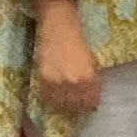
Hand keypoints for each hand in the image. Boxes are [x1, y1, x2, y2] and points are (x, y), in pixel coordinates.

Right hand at [32, 0, 100, 120]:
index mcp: (89, 79)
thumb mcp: (92, 63)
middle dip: (78, 104)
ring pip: (61, 105)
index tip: (88, 101)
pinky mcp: (43, 79)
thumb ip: (93, 82)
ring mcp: (57, 83)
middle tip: (76, 98)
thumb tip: (92, 100)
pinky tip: (54, 92)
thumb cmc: (79, 44)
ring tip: (65, 96)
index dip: (90, 103)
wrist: (59, 29)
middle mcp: (74, 84)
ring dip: (64, 103)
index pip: (91, 103)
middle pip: (76, 107)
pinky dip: (51, 98)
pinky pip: (47, 98)